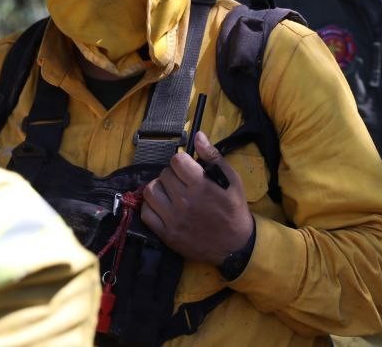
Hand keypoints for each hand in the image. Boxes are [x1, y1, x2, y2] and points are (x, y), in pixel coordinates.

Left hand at [139, 132, 254, 264]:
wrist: (235, 246)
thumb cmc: (234, 210)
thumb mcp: (232, 180)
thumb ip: (213, 156)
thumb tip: (198, 135)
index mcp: (200, 185)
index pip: (176, 161)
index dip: (182, 162)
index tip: (188, 168)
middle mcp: (184, 201)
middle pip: (163, 174)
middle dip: (173, 175)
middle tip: (182, 183)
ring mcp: (173, 219)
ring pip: (150, 191)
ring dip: (159, 189)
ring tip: (170, 193)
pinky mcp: (166, 234)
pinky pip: (146, 213)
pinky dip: (151, 207)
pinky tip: (162, 207)